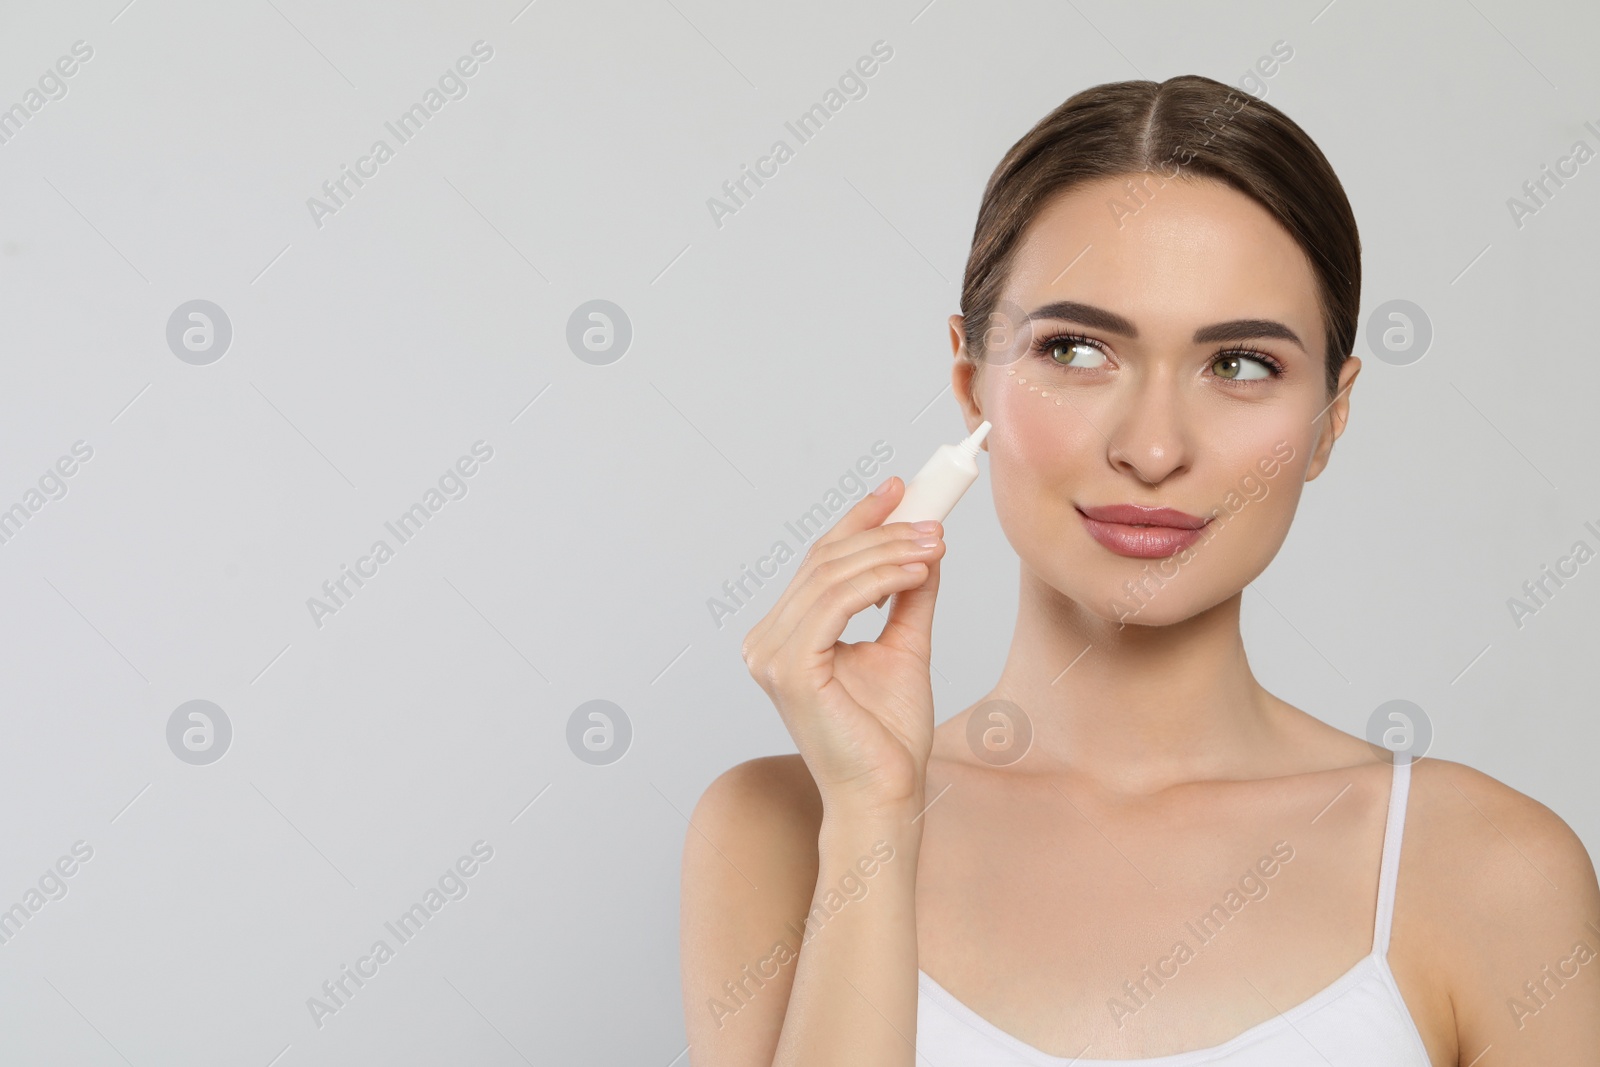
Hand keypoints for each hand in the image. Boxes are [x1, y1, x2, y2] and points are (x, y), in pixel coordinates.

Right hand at [741, 478, 945, 815]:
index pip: (819, 563)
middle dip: (882, 532)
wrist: (887, 793)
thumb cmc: (888, 735)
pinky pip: (837, 602)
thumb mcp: (904, 647)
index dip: (857, 520)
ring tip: (935, 545)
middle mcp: (767, 642)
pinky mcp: (790, 668)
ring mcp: (771, 655)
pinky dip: (880, 579)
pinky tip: (918, 571)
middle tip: (933, 520)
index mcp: (784, 636)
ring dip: (890, 552)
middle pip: (824, 562)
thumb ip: (907, 597)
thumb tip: (925, 546)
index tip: (898, 490)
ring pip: (832, 576)